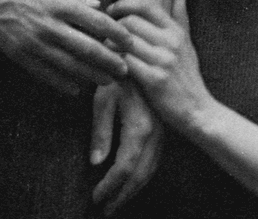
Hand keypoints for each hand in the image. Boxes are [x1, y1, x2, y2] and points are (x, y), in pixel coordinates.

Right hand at [0, 0, 130, 95]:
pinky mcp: (20, 54)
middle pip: (89, 49)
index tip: (129, 43)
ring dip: (92, 76)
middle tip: (124, 70)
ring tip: (106, 82)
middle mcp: (50, 25)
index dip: (118, 35)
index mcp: (60, 3)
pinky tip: (76, 88)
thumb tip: (98, 6)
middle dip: (110, 62)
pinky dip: (63, 83)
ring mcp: (34, 42)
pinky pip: (46, 74)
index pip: (98, 24)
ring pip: (70, 66)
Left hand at [91, 80, 163, 213]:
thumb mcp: (103, 98)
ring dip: (133, 189)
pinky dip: (141, 175)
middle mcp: (155, 134)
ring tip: (116, 202)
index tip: (96, 199)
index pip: (124, 168)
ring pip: (150, 169)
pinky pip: (154, 160)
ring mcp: (161, 132)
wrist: (138, 55)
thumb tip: (96, 163)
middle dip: (122, 195)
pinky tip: (131, 181)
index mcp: (140, 127)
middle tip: (106, 211)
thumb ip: (100, 131)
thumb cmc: (115, 73)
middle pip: (140, 175)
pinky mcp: (162, 129)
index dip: (110, 186)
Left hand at [110, 0, 212, 135]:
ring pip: (124, 41)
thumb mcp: (188, 46)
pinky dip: (115, 62)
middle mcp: (171, 42)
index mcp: (176, 32)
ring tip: (108, 52)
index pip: (145, 6)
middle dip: (114, 28)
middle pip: (130, 22)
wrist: (199, 111)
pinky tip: (113, 66)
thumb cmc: (189, 78)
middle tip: (107, 37)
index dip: (124, 4)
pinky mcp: (154, 79)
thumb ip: (182, 20)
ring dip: (111, 45)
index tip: (112, 10)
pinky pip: (125, 62)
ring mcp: (163, 60)